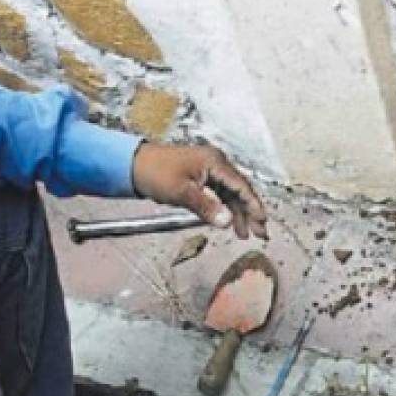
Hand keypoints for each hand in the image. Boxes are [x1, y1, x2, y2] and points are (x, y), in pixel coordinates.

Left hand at [132, 142, 267, 238]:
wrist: (133, 165)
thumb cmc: (154, 171)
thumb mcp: (182, 193)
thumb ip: (207, 208)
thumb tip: (227, 221)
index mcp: (214, 162)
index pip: (242, 186)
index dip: (254, 206)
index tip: (262, 222)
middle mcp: (214, 163)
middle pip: (240, 190)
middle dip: (250, 213)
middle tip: (259, 232)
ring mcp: (208, 169)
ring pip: (231, 193)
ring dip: (238, 213)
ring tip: (243, 233)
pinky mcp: (200, 176)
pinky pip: (220, 193)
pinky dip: (225, 208)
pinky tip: (227, 220)